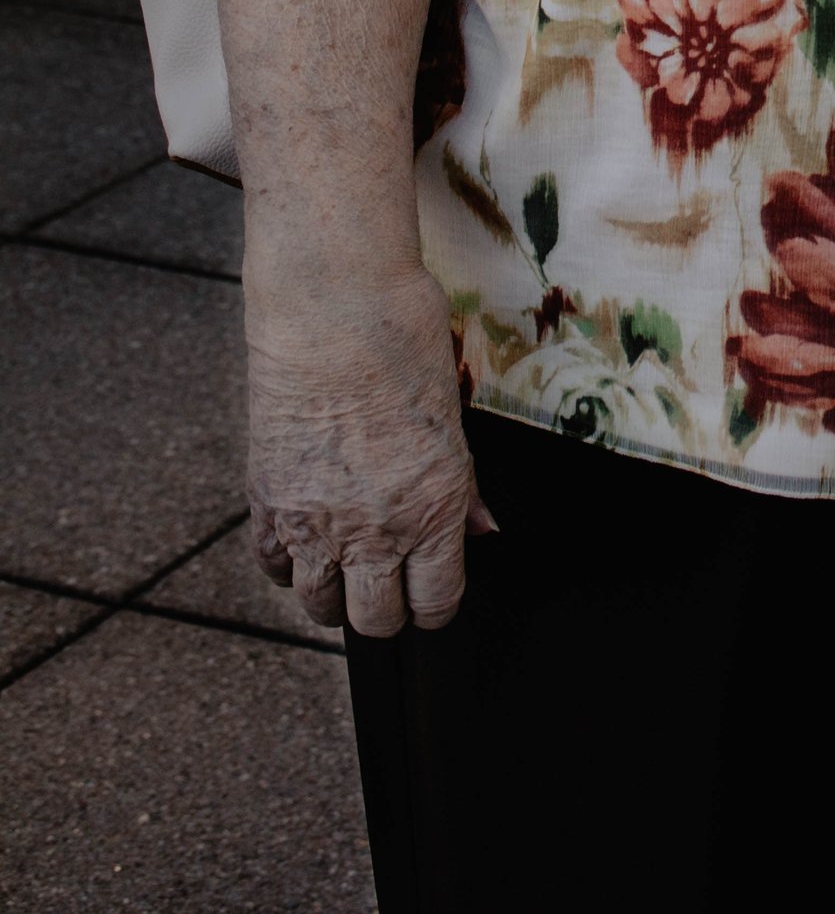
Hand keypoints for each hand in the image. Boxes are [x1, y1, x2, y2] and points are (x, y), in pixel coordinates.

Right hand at [244, 264, 489, 634]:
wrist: (332, 303)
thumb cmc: (403, 339)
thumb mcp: (452, 413)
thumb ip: (461, 485)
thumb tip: (479, 527)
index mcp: (432, 507)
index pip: (435, 600)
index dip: (437, 604)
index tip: (434, 595)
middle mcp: (372, 528)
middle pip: (375, 619)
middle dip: (387, 611)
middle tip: (391, 587)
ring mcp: (314, 520)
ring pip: (319, 605)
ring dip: (335, 595)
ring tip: (347, 570)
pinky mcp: (267, 499)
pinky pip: (272, 563)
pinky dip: (288, 563)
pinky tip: (304, 542)